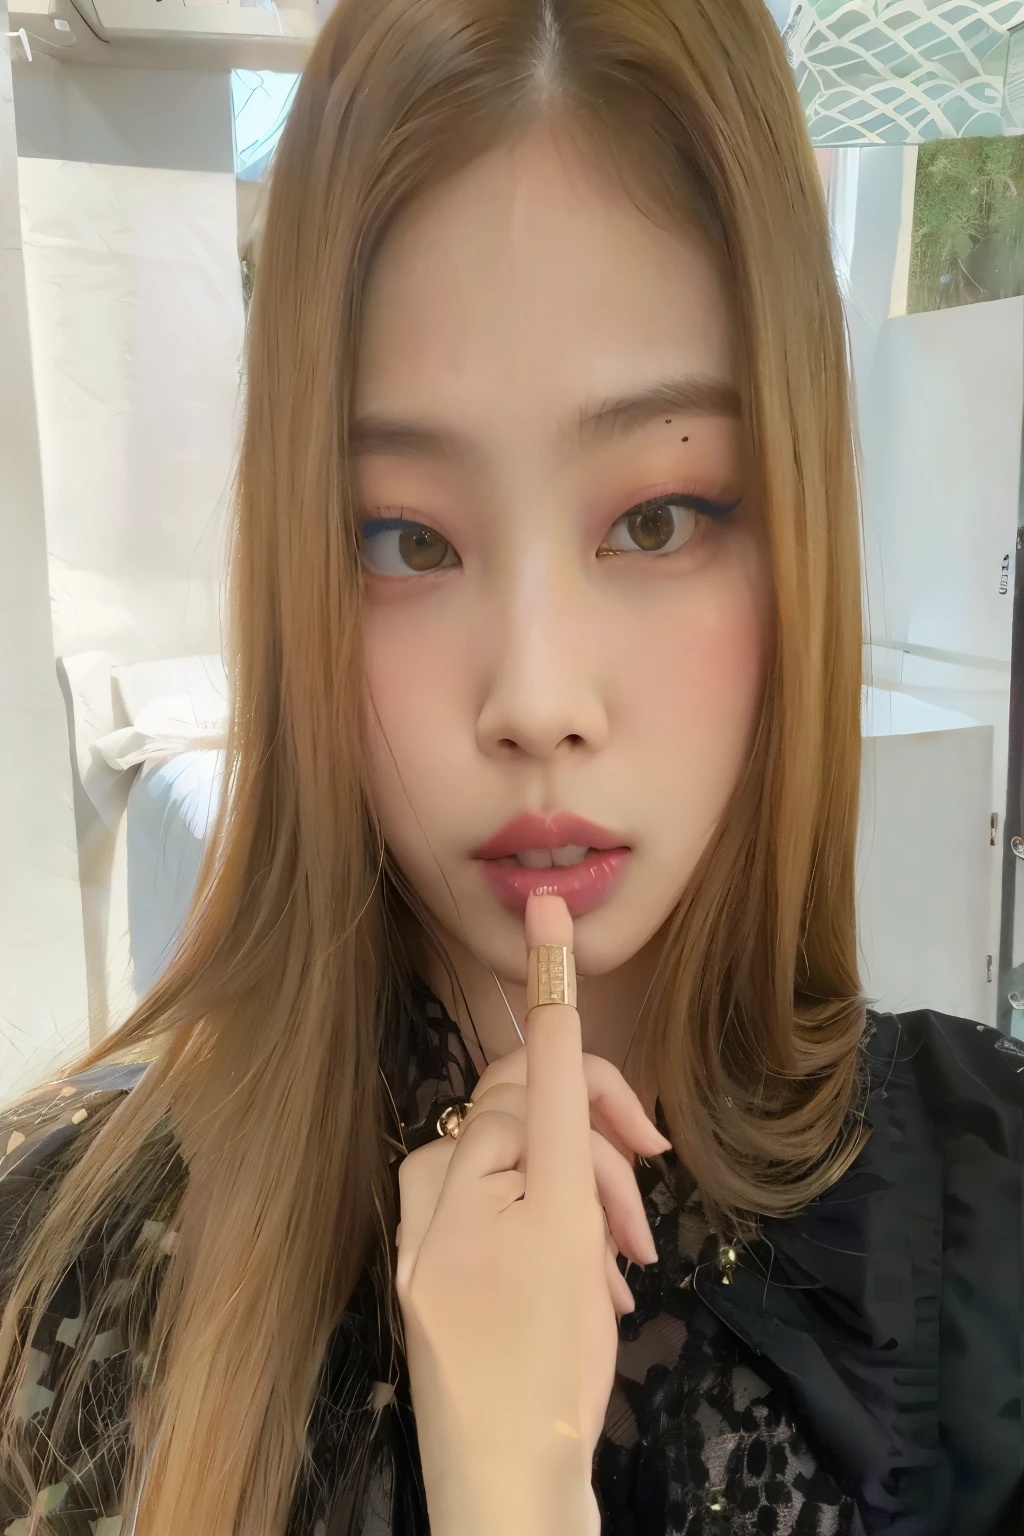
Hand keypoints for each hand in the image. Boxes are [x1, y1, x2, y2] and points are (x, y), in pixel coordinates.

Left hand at [394, 893, 671, 1535]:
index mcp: (475, 1174)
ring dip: (586, 1206)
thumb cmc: (547, 1365)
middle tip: (648, 1202)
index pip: (531, 1063)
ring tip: (626, 1263)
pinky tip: (593, 1284)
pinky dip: (554, 1237)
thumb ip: (562, 1133)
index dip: (551, 983)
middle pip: (536, 1123)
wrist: (507, 1485)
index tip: (548, 900)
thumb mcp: (568, 1238)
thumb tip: (549, 1057)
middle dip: (600, 1155)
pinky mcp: (438, 1276)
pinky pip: (502, 1220)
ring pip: (530, 1172)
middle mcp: (439, 1191)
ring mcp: (433, 1236)